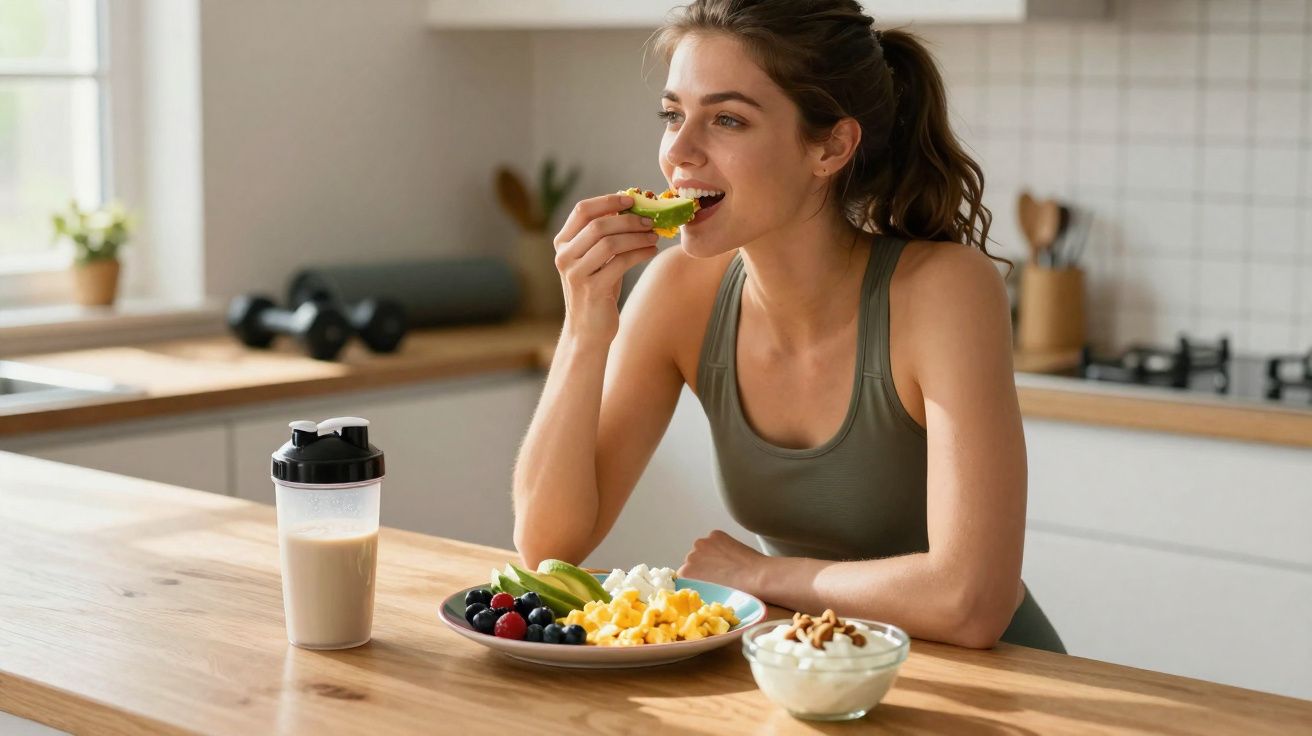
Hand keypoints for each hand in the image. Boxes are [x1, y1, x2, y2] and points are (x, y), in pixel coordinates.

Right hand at [552, 193, 659, 342]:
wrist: (588, 329)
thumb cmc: (597, 289)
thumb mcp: (597, 259)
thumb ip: (606, 235)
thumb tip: (633, 207)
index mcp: (563, 243)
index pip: (582, 210)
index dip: (608, 200)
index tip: (632, 199)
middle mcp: (564, 256)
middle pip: (598, 225)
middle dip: (629, 220)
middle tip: (651, 220)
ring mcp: (576, 273)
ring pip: (610, 242)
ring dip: (637, 236)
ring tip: (654, 236)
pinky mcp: (592, 289)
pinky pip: (620, 263)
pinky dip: (639, 253)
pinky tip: (651, 251)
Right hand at [678, 530, 767, 593]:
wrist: (758, 578)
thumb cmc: (737, 594)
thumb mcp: (710, 597)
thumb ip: (698, 588)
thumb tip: (698, 584)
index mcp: (685, 573)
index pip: (684, 575)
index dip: (696, 580)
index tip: (706, 582)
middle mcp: (690, 556)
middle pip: (693, 561)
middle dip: (703, 566)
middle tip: (719, 575)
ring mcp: (703, 543)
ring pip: (703, 549)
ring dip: (711, 554)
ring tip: (727, 565)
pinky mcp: (715, 534)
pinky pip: (714, 540)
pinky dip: (720, 545)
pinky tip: (732, 555)